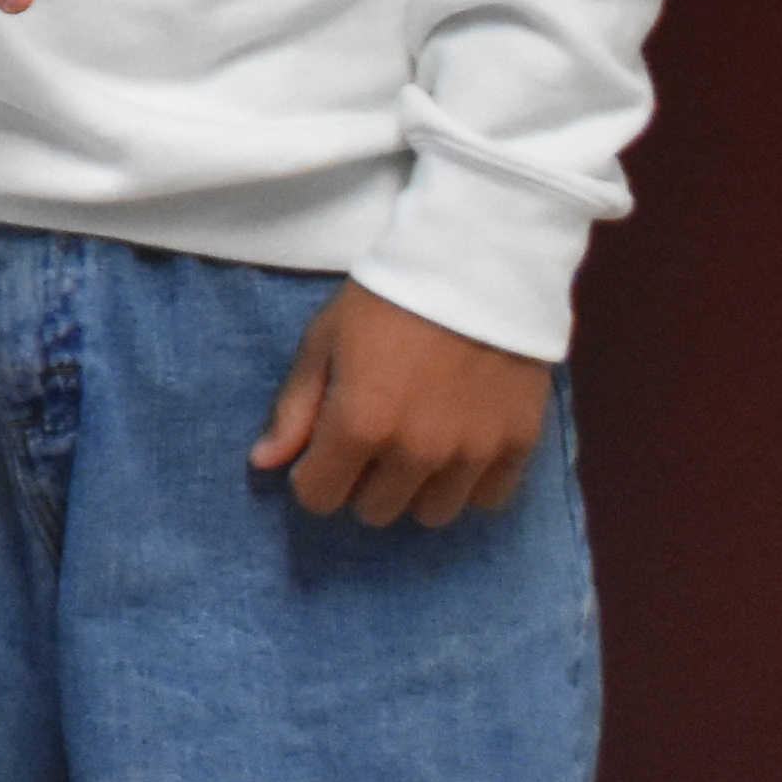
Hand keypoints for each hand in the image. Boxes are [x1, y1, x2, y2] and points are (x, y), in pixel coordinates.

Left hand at [251, 283, 552, 525]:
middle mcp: (416, 453)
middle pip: (374, 510)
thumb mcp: (323, 341)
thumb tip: (265, 463)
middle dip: (362, 482)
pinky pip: (486, 500)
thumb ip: (294, 408)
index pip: (319, 498)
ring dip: (416, 488)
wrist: (476, 268)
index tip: (323, 451)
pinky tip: (459, 447)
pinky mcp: (517, 447)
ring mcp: (471, 454)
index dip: (313, 475)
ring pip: (431, 514)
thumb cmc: (385, 300)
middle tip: (372, 440)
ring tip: (417, 445)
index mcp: (359, 426)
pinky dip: (468, 483)